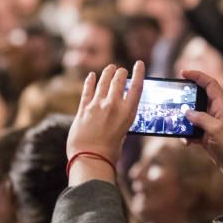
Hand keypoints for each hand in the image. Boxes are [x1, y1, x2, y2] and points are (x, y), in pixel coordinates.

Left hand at [67, 62, 144, 185]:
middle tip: (121, 70)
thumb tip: (116, 114)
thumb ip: (120, 121)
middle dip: (120, 72)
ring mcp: (97, 105)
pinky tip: (91, 76)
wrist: (91, 159)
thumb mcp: (122, 134)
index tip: (139, 64)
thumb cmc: (110, 152)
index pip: (136, 87)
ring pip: (103, 81)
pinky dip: (90, 82)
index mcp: (128, 113)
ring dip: (107, 73)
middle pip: (119, 80)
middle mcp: (114, 105)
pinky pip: (87, 91)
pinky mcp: (83, 109)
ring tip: (109, 68)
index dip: (139, 73)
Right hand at [181, 69, 222, 219]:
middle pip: (199, 98)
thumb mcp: (217, 131)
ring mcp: (212, 127)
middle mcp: (217, 114)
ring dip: (184, 119)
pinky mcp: (208, 139)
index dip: (197, 76)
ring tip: (173, 121)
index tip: (183, 73)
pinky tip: (185, 142)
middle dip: (186, 97)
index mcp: (222, 107)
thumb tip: (186, 112)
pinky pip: (193, 132)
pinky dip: (187, 135)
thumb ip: (201, 119)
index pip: (210, 85)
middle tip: (173, 97)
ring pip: (194, 116)